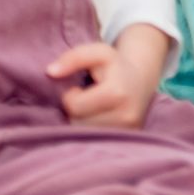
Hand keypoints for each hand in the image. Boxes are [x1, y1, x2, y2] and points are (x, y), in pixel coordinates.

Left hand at [49, 26, 170, 129]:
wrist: (142, 80)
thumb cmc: (115, 66)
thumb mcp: (98, 53)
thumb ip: (74, 57)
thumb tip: (51, 72)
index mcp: (117, 93)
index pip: (74, 106)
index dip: (71, 96)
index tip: (79, 89)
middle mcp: (126, 116)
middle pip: (78, 124)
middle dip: (77, 111)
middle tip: (87, 100)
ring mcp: (128, 131)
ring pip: (85, 135)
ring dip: (83, 123)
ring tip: (93, 110)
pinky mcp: (128, 139)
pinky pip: (97, 142)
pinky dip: (93, 131)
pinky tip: (99, 119)